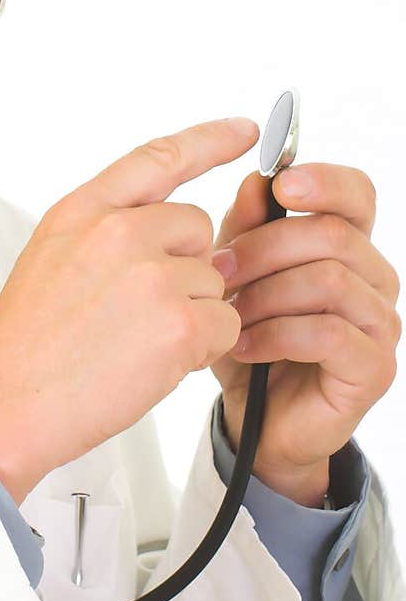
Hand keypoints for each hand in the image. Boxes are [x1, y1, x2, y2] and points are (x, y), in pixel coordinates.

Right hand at [0, 117, 257, 504]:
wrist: (5, 404)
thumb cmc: (26, 344)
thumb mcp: (52, 256)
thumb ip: (111, 232)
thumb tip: (179, 237)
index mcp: (83, 210)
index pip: (158, 158)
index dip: (209, 140)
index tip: (245, 130)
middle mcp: (118, 231)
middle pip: (197, 225)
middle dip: (185, 266)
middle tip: (138, 310)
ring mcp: (151, 275)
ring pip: (213, 280)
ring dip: (191, 312)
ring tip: (133, 342)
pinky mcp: (178, 323)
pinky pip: (225, 324)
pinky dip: (203, 348)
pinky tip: (154, 363)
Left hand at [211, 164, 400, 505]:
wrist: (256, 419)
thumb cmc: (251, 339)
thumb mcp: (236, 276)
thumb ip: (245, 228)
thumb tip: (255, 183)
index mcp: (347, 246)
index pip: (357, 194)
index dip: (324, 181)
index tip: (281, 184)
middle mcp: (373, 279)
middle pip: (332, 234)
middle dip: (265, 248)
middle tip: (220, 269)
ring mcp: (380, 324)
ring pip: (328, 280)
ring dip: (266, 295)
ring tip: (229, 315)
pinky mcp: (374, 367)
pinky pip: (328, 333)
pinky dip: (276, 336)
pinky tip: (245, 346)